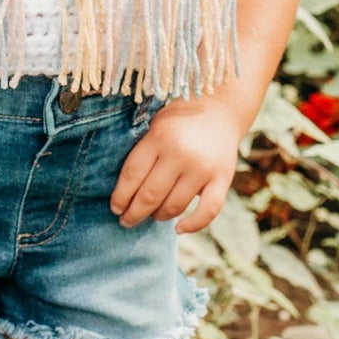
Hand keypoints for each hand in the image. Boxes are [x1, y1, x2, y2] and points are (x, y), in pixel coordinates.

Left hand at [109, 97, 241, 233]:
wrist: (220, 110)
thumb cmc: (179, 121)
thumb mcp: (156, 125)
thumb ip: (142, 152)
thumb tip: (123, 191)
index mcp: (159, 137)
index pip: (132, 174)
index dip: (120, 196)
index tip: (115, 208)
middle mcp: (180, 153)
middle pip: (150, 195)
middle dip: (134, 213)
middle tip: (126, 221)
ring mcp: (202, 168)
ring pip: (174, 206)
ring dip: (159, 217)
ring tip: (152, 216)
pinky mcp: (222, 179)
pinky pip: (208, 212)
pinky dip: (192, 225)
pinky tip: (179, 229)